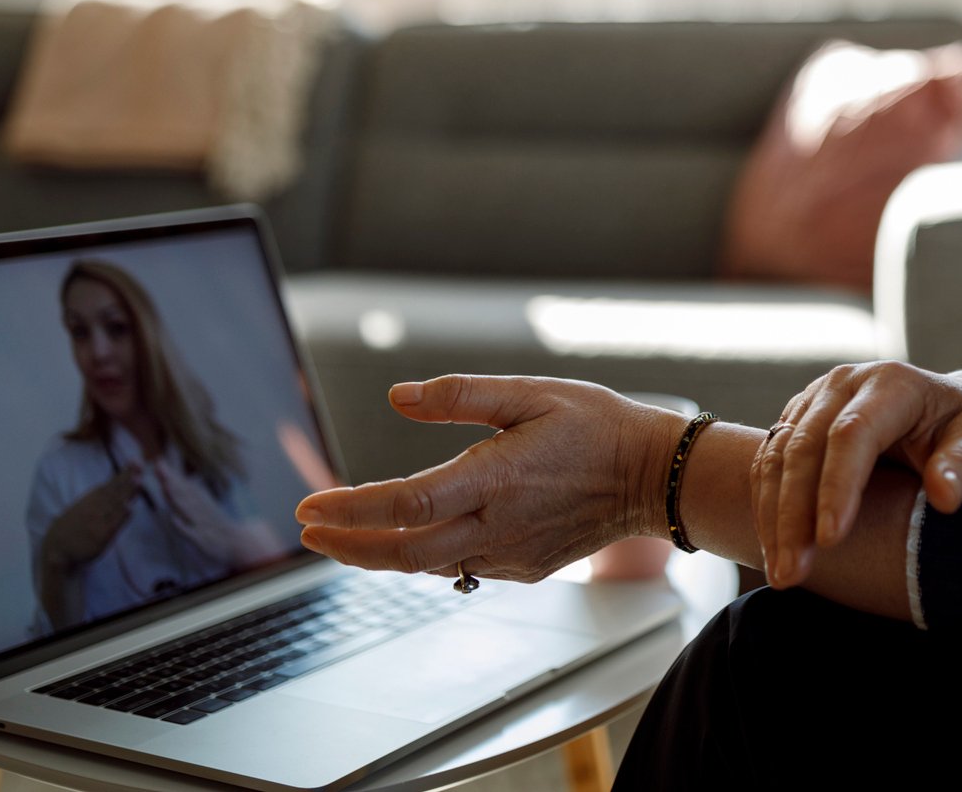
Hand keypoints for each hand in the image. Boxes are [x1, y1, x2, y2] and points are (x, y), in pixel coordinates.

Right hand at [41, 463, 139, 571]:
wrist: (56, 551)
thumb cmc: (71, 529)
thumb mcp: (81, 507)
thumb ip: (96, 497)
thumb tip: (111, 485)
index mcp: (90, 500)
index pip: (110, 484)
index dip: (123, 473)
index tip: (135, 461)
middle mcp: (94, 509)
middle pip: (114, 491)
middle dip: (128, 478)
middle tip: (140, 464)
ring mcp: (97, 523)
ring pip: (115, 506)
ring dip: (127, 494)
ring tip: (139, 481)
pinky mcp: (99, 538)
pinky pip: (112, 526)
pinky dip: (121, 517)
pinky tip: (130, 508)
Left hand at [152, 456, 282, 567]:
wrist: (242, 544)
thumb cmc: (222, 526)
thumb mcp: (210, 508)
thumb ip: (197, 496)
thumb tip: (189, 481)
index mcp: (203, 502)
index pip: (184, 486)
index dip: (171, 475)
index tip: (159, 461)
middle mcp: (202, 510)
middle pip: (184, 493)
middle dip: (171, 480)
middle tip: (158, 466)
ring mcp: (202, 524)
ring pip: (187, 509)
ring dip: (176, 497)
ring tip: (165, 485)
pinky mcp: (202, 540)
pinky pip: (191, 533)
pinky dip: (182, 526)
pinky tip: (173, 519)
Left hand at [293, 376, 684, 584]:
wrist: (653, 476)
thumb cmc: (596, 425)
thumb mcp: (529, 392)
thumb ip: (459, 395)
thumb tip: (396, 396)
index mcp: (495, 479)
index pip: (404, 503)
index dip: (349, 508)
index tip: (309, 505)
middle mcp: (497, 526)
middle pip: (402, 552)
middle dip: (346, 544)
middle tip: (308, 530)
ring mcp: (510, 554)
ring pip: (426, 567)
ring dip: (377, 554)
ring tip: (341, 535)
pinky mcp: (523, 567)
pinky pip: (460, 566)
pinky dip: (424, 554)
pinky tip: (410, 536)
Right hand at [753, 363, 961, 588]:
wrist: (942, 408)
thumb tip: (945, 498)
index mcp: (891, 384)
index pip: (852, 432)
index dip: (837, 486)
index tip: (831, 540)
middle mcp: (845, 383)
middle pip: (805, 446)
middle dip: (793, 514)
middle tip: (792, 574)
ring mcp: (816, 397)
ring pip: (778, 454)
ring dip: (773, 517)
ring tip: (781, 574)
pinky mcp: (798, 417)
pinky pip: (769, 460)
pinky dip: (766, 506)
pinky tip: (773, 548)